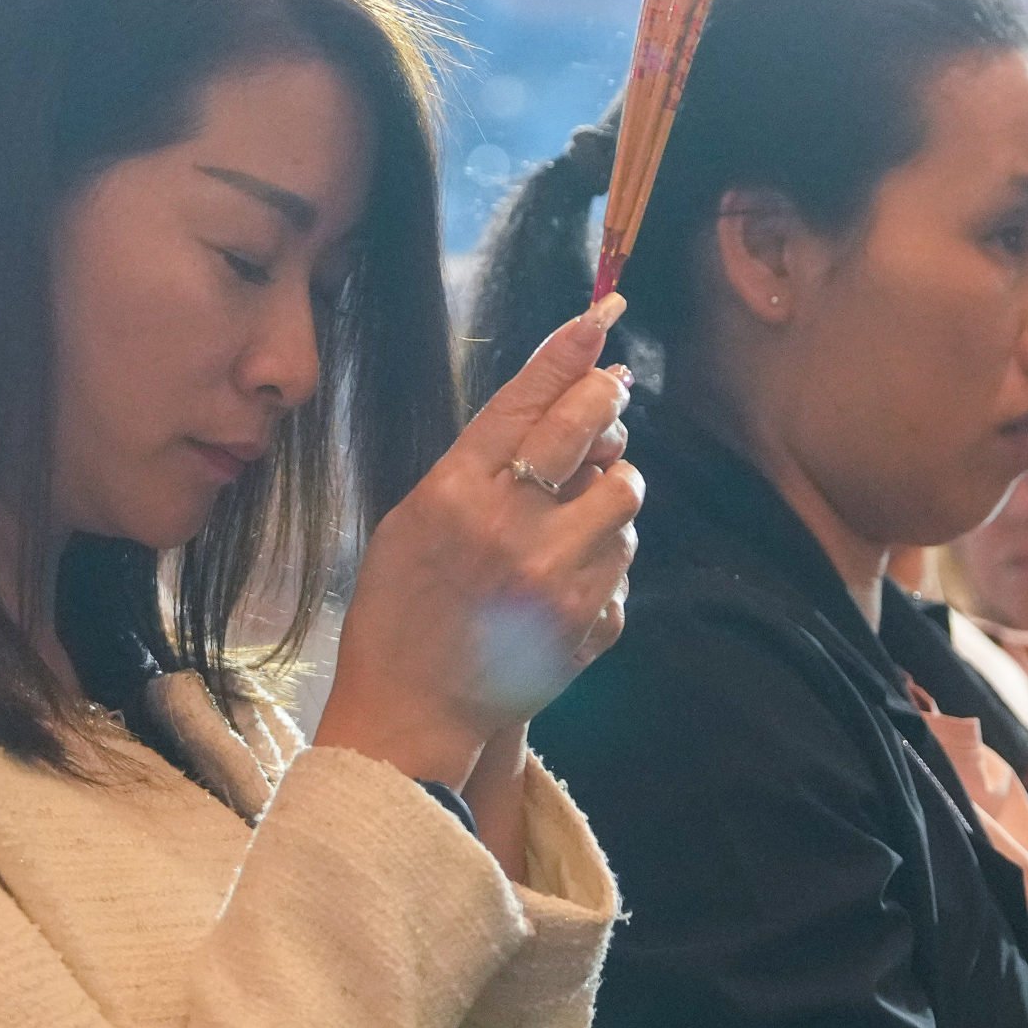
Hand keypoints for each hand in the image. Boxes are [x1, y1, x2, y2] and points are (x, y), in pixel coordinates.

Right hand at [317, 302, 642, 788]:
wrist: (412, 711)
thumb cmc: (401, 606)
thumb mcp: (413, 515)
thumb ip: (482, 462)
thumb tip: (569, 409)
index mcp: (455, 494)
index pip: (525, 401)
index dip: (568, 353)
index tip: (601, 316)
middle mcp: (511, 529)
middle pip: (589, 430)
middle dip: (607, 401)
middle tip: (610, 395)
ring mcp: (557, 580)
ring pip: (625, 494)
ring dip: (610, 490)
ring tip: (575, 512)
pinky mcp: (589, 622)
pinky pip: (626, 558)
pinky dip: (608, 553)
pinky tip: (568, 573)